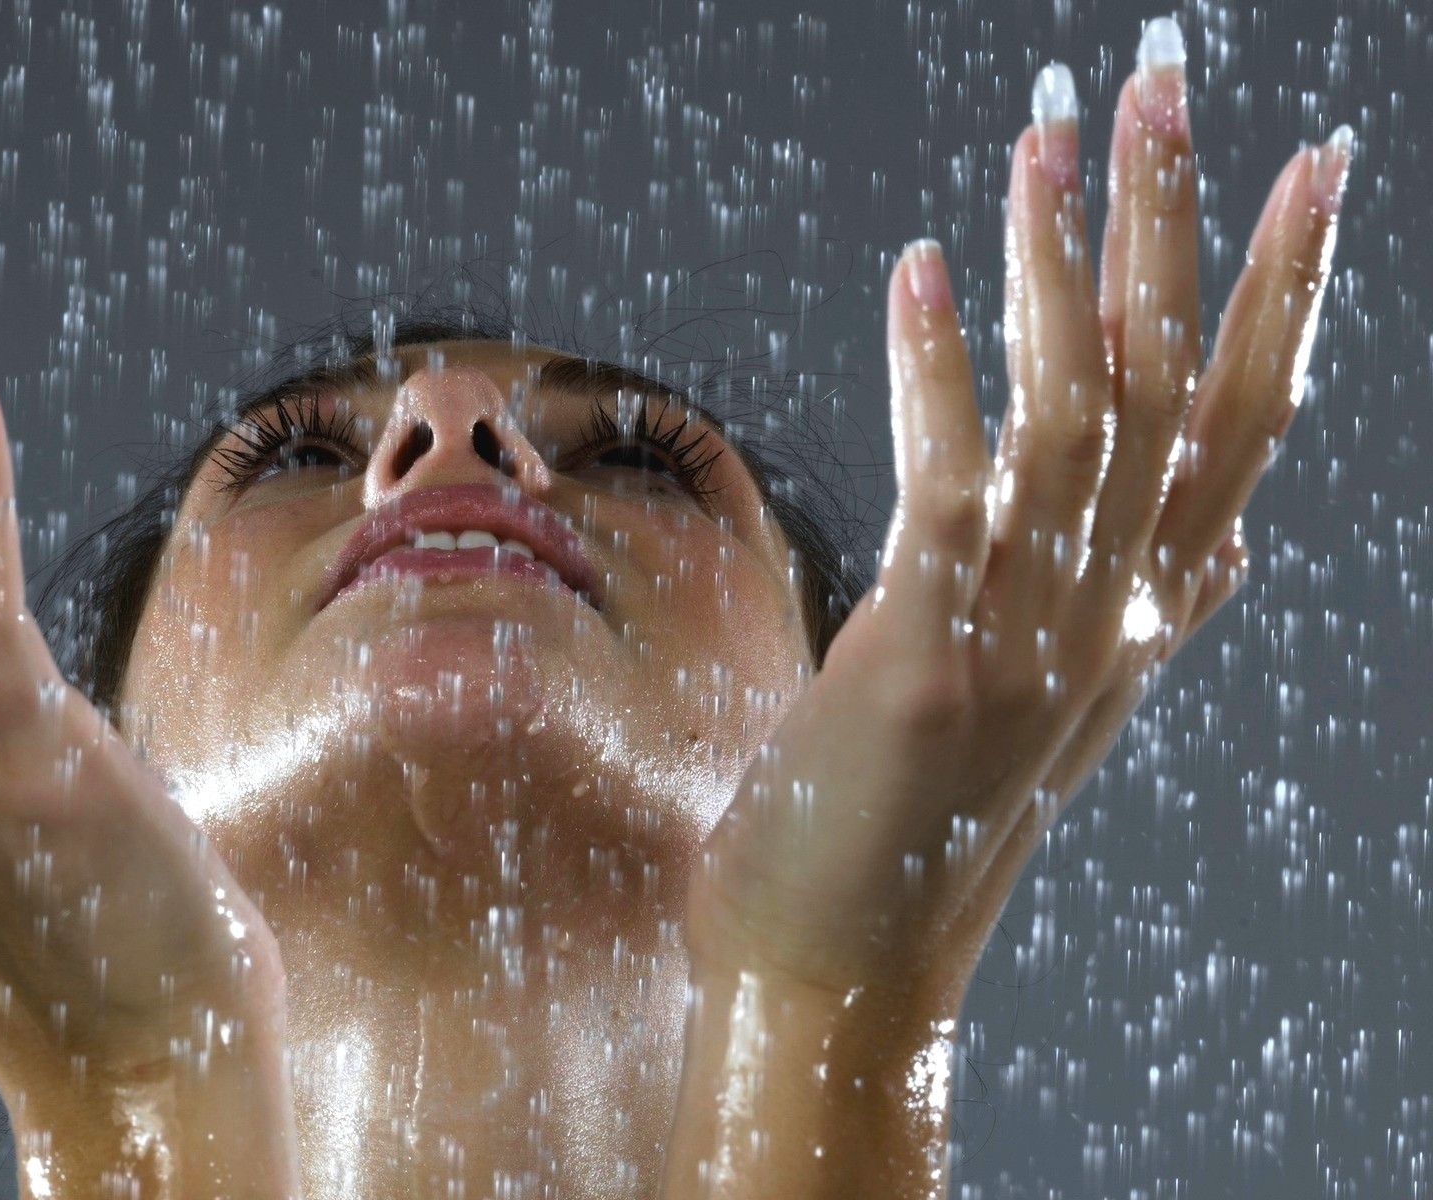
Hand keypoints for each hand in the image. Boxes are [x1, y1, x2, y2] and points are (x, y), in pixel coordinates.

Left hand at [689, 55, 1352, 1008]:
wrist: (848, 967)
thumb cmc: (925, 819)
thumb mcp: (1062, 700)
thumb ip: (1139, 607)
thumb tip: (1224, 546)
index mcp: (1142, 614)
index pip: (1244, 422)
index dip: (1282, 289)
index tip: (1313, 162)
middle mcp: (1107, 613)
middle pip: (1171, 382)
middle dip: (1175, 221)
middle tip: (1167, 74)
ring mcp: (1025, 632)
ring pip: (1077, 409)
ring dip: (1061, 257)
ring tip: (1048, 126)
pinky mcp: (925, 653)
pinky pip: (949, 483)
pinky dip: (940, 369)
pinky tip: (926, 266)